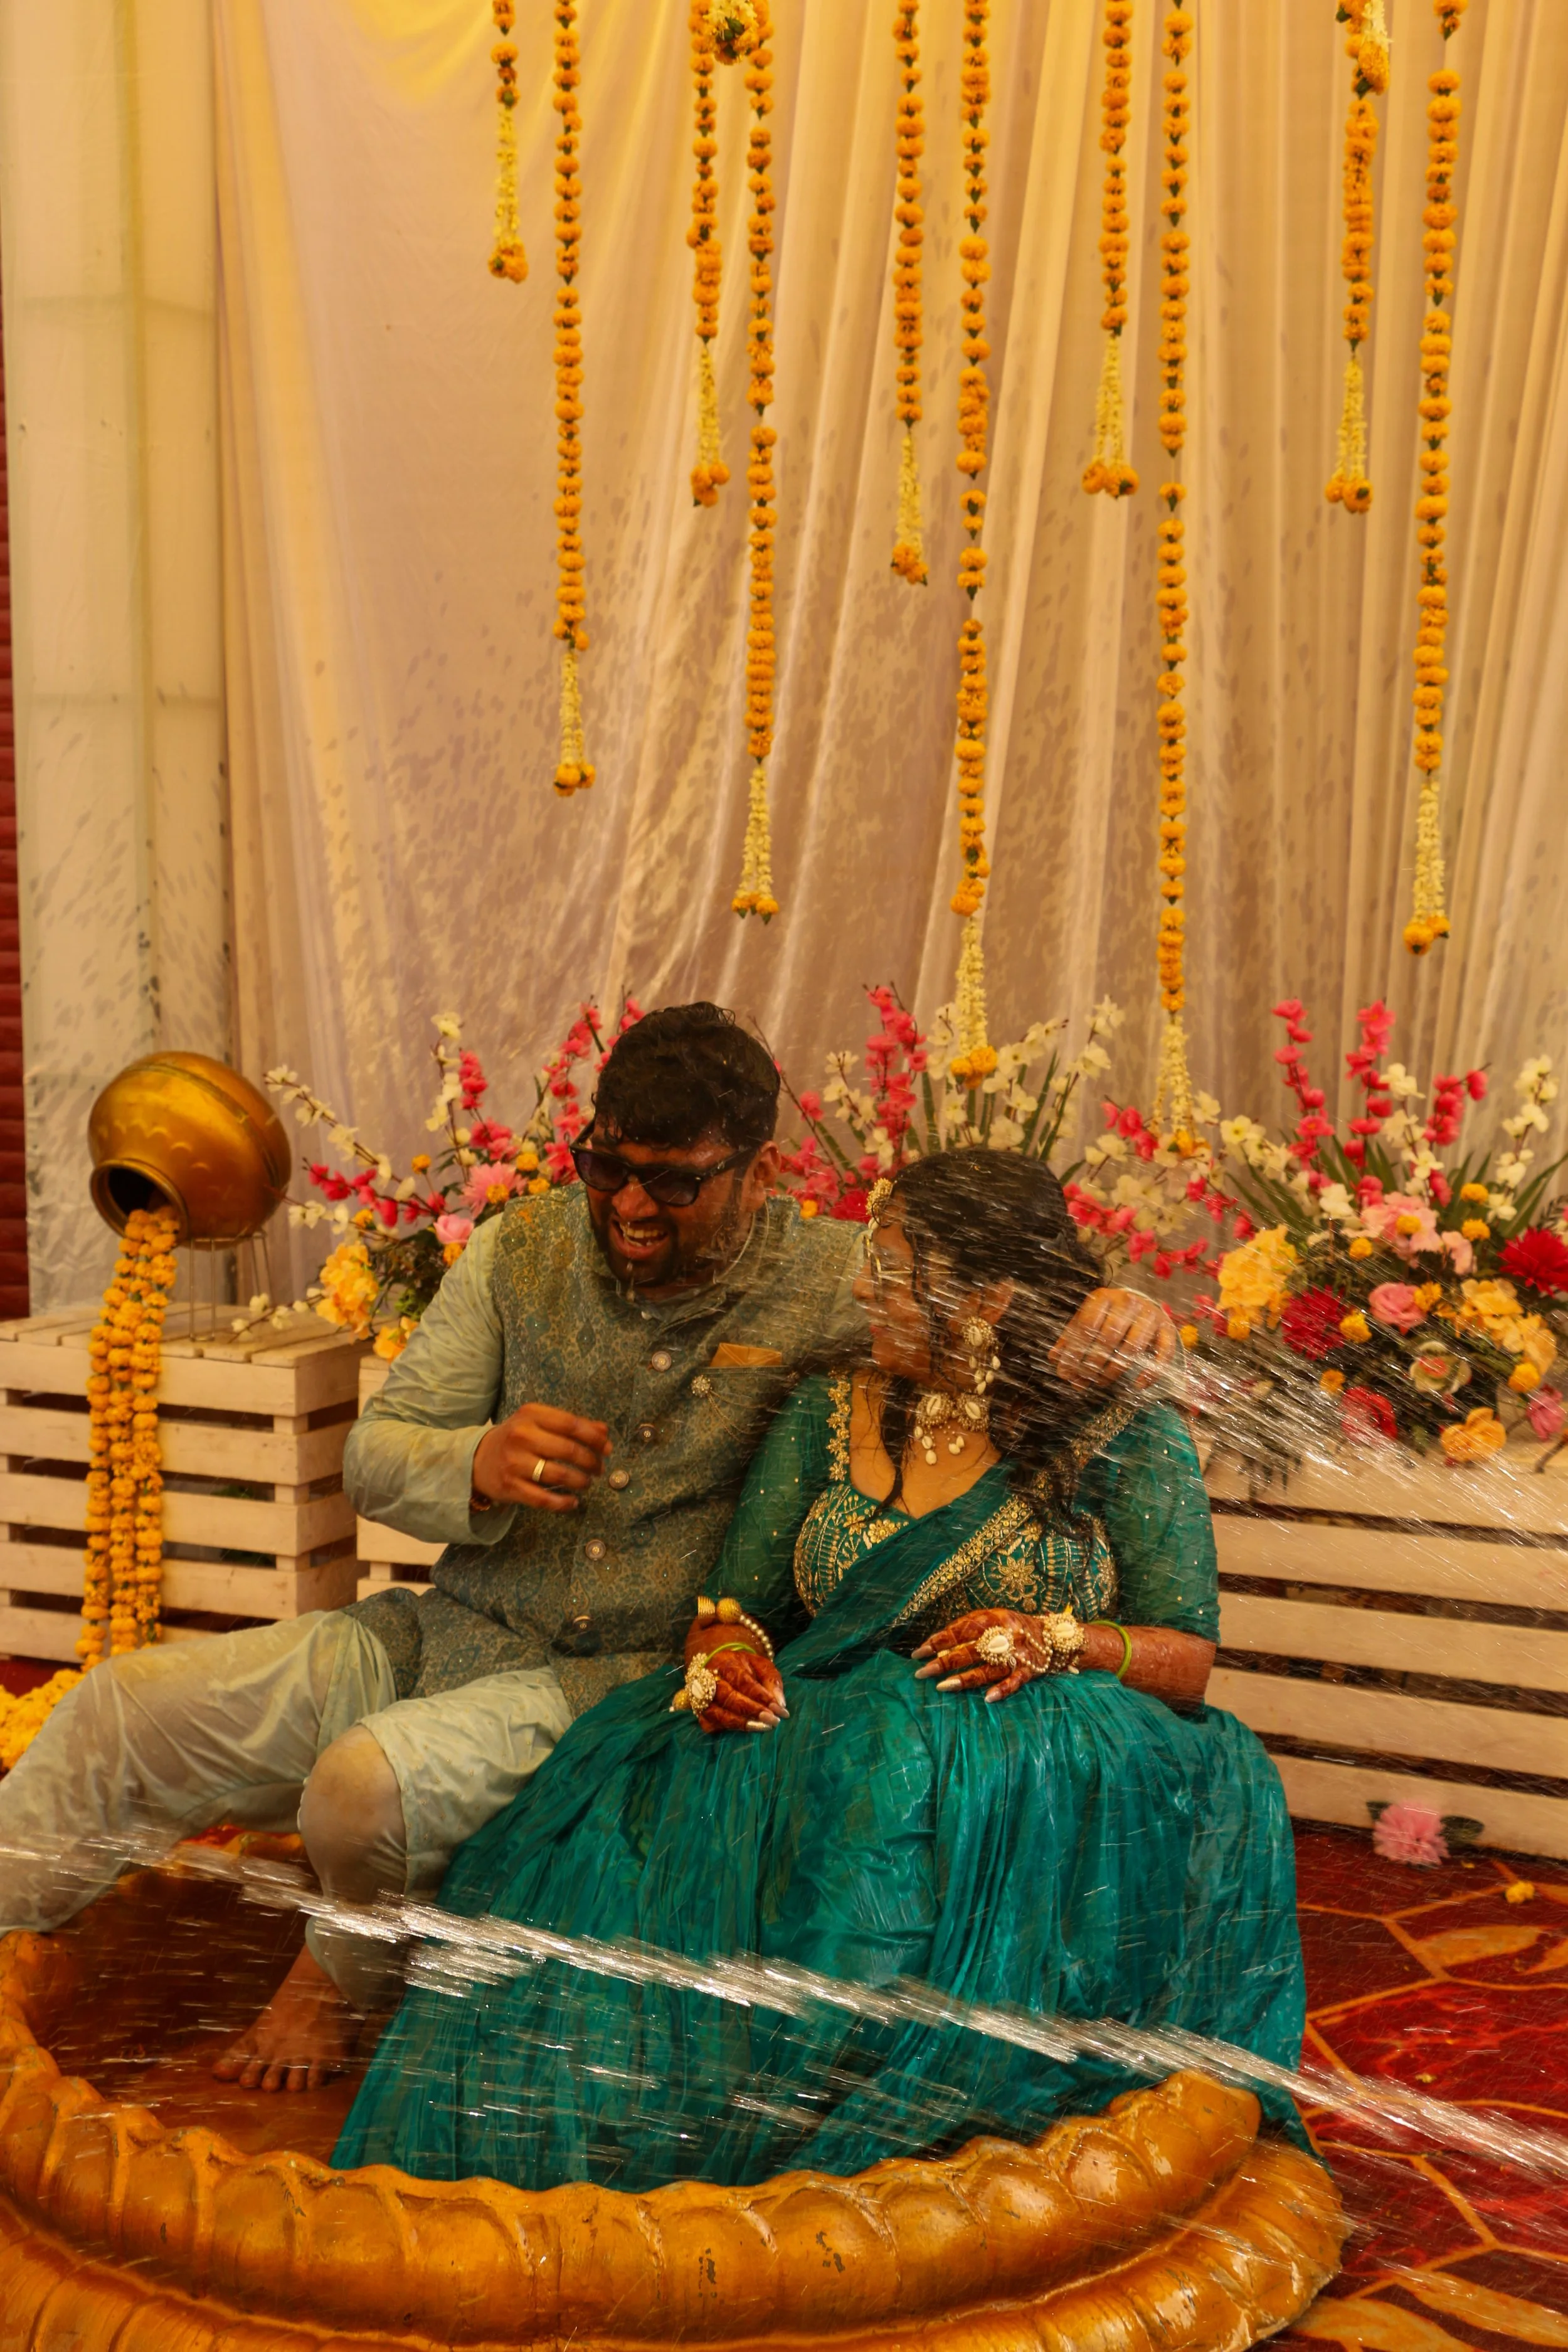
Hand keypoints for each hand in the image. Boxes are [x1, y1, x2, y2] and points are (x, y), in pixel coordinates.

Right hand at [471, 1402, 610, 1513]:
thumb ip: (571, 1425)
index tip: (607, 1449)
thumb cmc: (517, 1439)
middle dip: (591, 1462)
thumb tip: (604, 1432)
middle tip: (599, 1469)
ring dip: (580, 1482)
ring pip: (559, 1475)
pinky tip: (573, 1502)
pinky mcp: (510, 1487)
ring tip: (587, 1483)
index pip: (571, 1424)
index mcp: (531, 1415)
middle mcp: (521, 1436)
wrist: (477, 1460)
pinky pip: (544, 1499)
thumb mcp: (538, 1423)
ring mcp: (514, 1463)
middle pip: (569, 1450)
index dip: (594, 1438)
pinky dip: (564, 1503)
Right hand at [685, 1627, 787, 1734]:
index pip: (743, 1681)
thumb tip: (780, 1704)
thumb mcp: (761, 1666)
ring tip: (763, 1727)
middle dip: (753, 1711)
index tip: (779, 1709)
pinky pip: (711, 1725)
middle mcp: (708, 1679)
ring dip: (742, 1724)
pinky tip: (746, 1729)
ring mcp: (700, 1697)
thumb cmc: (744, 1668)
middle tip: (773, 1720)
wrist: (720, 1668)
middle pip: (729, 1698)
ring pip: (718, 1714)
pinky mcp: (700, 1713)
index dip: (762, 1697)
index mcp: (725, 1662)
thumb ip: (772, 1681)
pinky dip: (729, 1730)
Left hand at [913, 1608, 1048, 1702]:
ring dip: (965, 1678)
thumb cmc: (1015, 1627)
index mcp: (994, 1617)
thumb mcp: (995, 1619)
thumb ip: (971, 1628)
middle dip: (943, 1661)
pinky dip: (1002, 1690)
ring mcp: (1018, 1654)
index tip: (919, 1651)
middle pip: (970, 1649)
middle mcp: (1005, 1635)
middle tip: (922, 1672)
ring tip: (943, 1687)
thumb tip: (940, 1644)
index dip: (939, 1640)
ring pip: (988, 1668)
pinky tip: (987, 1699)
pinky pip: (1014, 1682)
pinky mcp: (1031, 1671)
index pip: (961, 1629)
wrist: (1057, 1636)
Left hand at [1049, 1288, 1176, 1392]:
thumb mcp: (1087, 1320)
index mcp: (1103, 1298)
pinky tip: (1137, 1385)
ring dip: (1115, 1370)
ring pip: (1132, 1347)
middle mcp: (1128, 1302)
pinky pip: (1162, 1353)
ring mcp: (1150, 1314)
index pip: (1087, 1326)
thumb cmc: (1107, 1315)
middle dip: (1093, 1363)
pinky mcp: (1167, 1328)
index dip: (1075, 1352)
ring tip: (1102, 1382)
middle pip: (1109, 1338)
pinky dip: (1150, 1372)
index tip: (1066, 1372)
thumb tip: (1054, 1358)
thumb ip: (1070, 1338)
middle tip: (1083, 1380)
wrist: (1140, 1303)